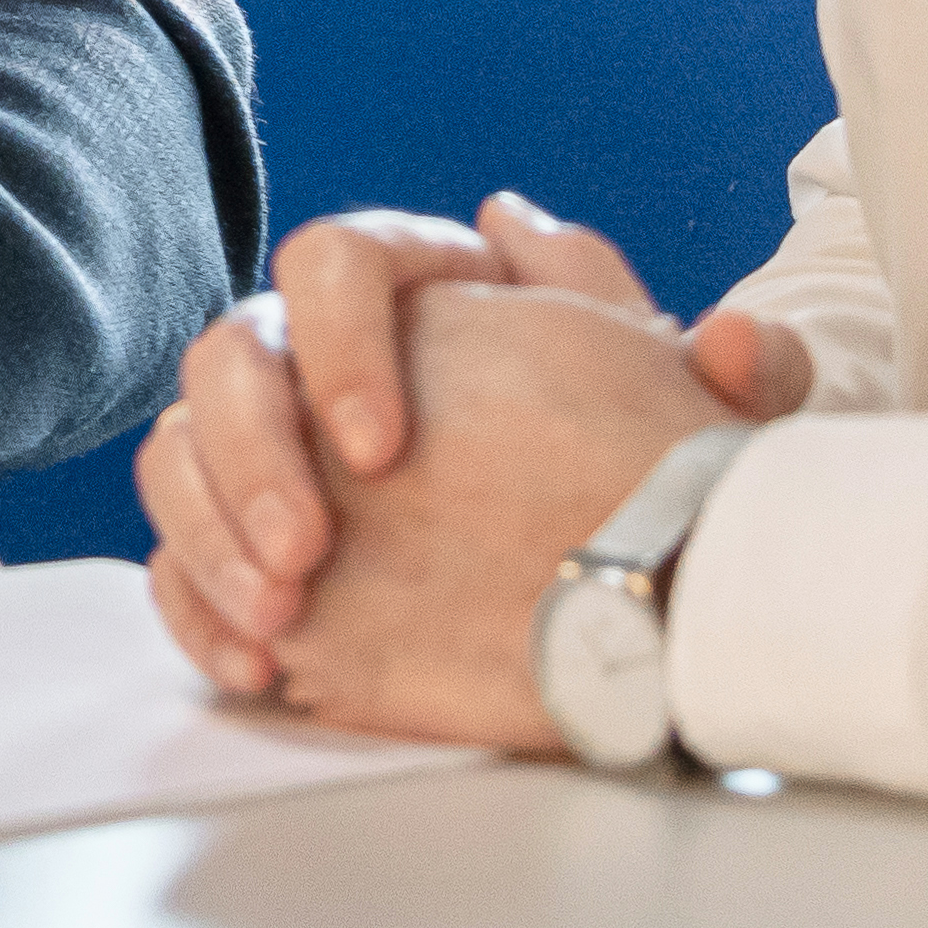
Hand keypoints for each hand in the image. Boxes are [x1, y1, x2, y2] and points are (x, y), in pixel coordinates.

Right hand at [144, 193, 809, 709]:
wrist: (625, 573)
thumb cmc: (648, 470)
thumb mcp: (703, 424)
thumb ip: (747, 375)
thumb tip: (731, 333)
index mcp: (423, 290)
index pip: (337, 262)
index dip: (342, 344)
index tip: (386, 450)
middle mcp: (326, 355)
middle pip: (230, 352)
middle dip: (250, 451)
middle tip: (309, 552)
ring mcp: (276, 453)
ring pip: (180, 450)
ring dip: (208, 530)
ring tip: (280, 619)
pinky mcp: (254, 547)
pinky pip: (179, 557)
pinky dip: (193, 603)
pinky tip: (257, 665)